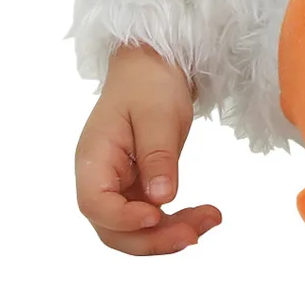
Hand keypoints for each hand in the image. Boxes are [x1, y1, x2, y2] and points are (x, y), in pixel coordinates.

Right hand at [74, 43, 222, 255]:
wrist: (154, 65)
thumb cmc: (150, 83)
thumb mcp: (158, 114)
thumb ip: (158, 157)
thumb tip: (161, 199)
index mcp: (94, 158)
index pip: (95, 204)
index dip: (123, 219)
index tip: (156, 216)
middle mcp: (100, 179)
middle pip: (114, 228)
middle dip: (153, 239)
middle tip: (194, 236)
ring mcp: (118, 186)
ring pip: (135, 229)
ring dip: (170, 233)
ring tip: (210, 221)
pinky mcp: (138, 187)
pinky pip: (152, 215)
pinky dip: (176, 220)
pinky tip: (204, 216)